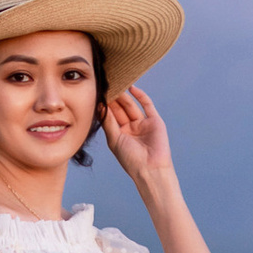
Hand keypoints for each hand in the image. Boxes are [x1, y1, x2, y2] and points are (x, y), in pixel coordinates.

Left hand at [102, 82, 177, 201]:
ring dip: (124, 96)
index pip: (110, 116)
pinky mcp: (155, 121)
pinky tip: (131, 88)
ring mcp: (143, 124)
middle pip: (120, 109)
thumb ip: (108, 122)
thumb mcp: (114, 139)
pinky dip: (140, 96)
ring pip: (131, 106)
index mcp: (120, 134)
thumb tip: (100, 106)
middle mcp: (131, 128)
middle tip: (106, 85)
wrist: (150, 169)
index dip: (104, 105)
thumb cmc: (130, 159)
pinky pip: (147, 105)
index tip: (97, 93)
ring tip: (116, 84)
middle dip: (113, 98)